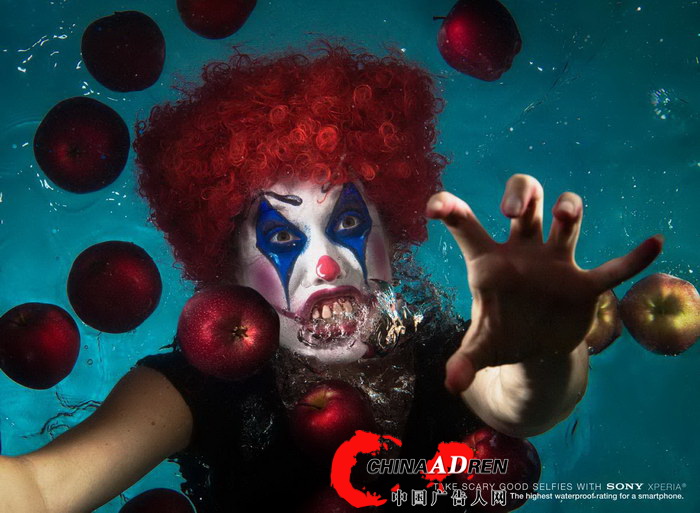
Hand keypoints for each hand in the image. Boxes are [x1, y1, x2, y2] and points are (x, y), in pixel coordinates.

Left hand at [426, 174, 662, 393]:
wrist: (534, 349)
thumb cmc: (500, 336)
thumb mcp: (480, 349)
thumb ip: (464, 361)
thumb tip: (451, 383)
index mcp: (488, 262)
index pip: (466, 226)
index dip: (450, 209)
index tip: (434, 205)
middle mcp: (522, 252)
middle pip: (525, 203)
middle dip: (521, 196)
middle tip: (513, 210)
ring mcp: (555, 264)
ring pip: (565, 221)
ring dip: (568, 210)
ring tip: (565, 214)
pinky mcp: (585, 286)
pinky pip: (613, 269)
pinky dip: (633, 260)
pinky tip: (653, 243)